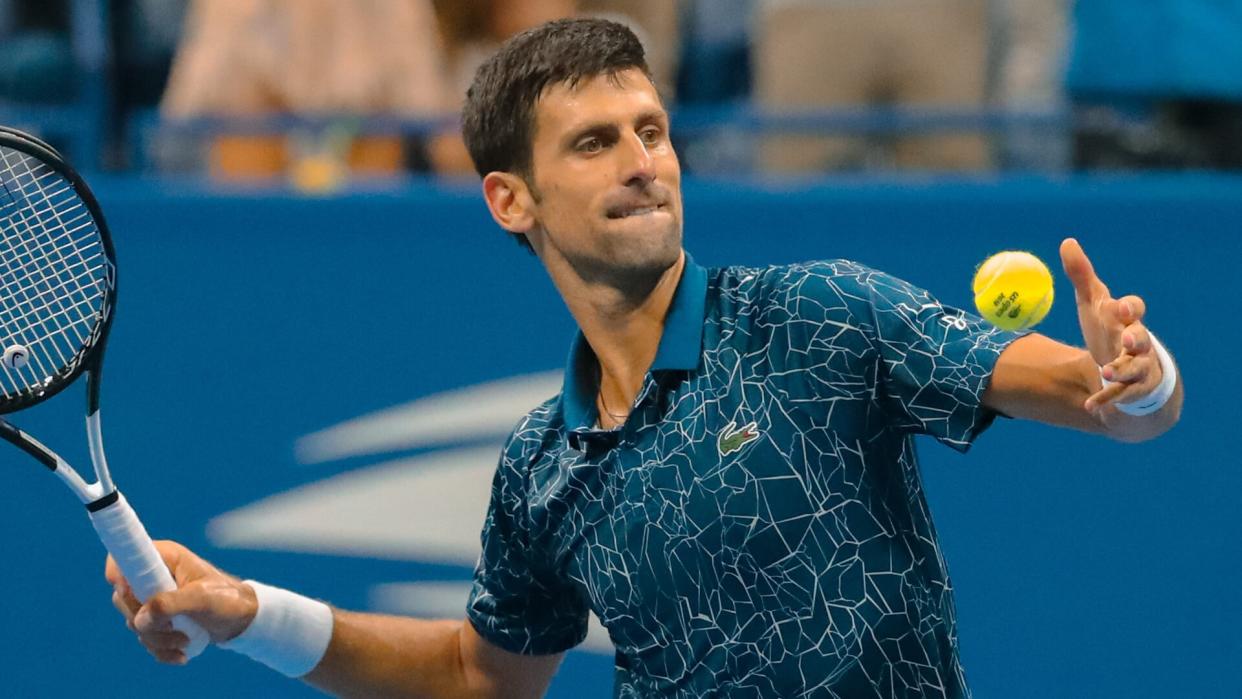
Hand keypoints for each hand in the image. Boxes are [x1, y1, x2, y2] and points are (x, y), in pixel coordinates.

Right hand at [106, 540, 256, 664]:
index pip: (123, 558)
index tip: (131, 594)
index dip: (118, 575)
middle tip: (172, 628)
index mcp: (164, 558)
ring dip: (157, 639)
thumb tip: (139, 619)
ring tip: (186, 640)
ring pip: (134, 622)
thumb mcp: (202, 599)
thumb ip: (170, 604)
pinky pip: (144, 637)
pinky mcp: (157, 619)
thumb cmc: (227, 599)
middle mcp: (154, 575)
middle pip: (123, 598)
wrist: (241, 619)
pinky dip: (161, 650)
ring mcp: (153, 598)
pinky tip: (181, 655)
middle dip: (145, 621)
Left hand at [1060, 238, 1162, 413]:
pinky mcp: (1133, 390)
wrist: (1124, 369)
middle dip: (1135, 337)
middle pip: (1141, 338)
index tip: (1119, 305)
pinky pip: (1120, 395)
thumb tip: (1067, 242)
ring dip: (1121, 370)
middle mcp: (1137, 342)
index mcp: (1128, 319)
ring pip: (1134, 368)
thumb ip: (1081, 276)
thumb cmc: (1108, 330)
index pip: (1134, 309)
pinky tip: (1089, 405)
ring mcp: (1138, 367)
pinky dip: (1105, 399)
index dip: (1129, 307)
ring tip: (1107, 372)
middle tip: (1126, 337)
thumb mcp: (1093, 304)